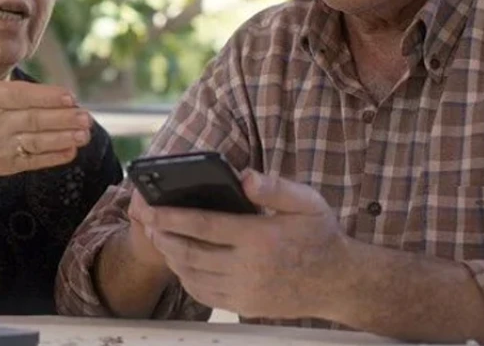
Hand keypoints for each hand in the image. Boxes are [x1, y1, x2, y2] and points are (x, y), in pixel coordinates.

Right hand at [0, 35, 92, 191]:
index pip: (20, 96)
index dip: (46, 97)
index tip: (69, 96)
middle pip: (33, 120)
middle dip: (62, 119)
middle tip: (87, 116)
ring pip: (35, 142)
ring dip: (62, 138)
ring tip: (85, 133)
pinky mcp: (3, 166)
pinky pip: (31, 162)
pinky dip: (51, 158)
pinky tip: (71, 152)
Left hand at [134, 170, 348, 319]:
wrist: (339, 282)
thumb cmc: (320, 236)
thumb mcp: (307, 202)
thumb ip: (275, 187)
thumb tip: (244, 177)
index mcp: (260, 238)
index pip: (205, 226)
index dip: (172, 217)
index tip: (150, 208)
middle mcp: (249, 268)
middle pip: (191, 252)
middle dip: (162, 235)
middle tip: (144, 220)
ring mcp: (245, 290)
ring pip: (193, 276)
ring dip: (171, 256)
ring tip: (158, 238)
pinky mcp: (245, 306)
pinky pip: (205, 295)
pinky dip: (186, 279)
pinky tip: (181, 263)